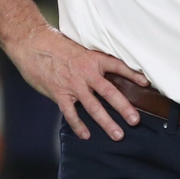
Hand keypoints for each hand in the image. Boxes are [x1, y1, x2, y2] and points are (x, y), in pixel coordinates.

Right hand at [10, 25, 149, 140]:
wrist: (33, 43)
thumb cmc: (55, 44)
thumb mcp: (78, 48)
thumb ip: (89, 62)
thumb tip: (100, 72)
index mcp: (93, 58)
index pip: (118, 66)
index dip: (133, 74)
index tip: (146, 83)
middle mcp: (87, 73)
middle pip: (110, 92)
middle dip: (124, 108)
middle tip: (135, 120)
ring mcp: (74, 85)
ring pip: (94, 107)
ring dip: (107, 122)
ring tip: (118, 135)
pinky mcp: (60, 94)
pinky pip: (71, 113)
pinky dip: (79, 125)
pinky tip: (86, 135)